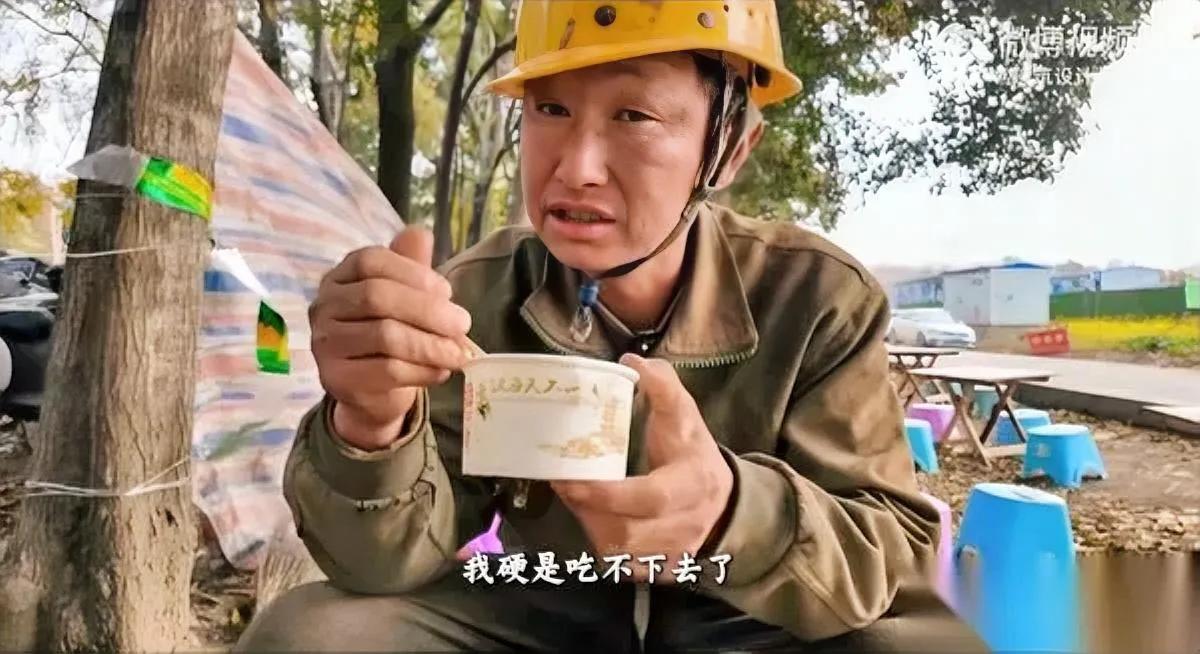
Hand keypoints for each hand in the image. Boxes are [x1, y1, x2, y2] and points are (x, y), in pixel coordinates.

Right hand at [309, 228, 471, 450]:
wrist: (372, 391)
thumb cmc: (392, 333)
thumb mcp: (405, 296)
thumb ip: (412, 265)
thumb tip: (420, 233)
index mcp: (341, 276)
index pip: (371, 261)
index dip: (414, 274)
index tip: (448, 292)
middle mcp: (325, 305)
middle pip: (378, 297)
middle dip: (428, 310)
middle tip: (463, 325)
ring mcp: (325, 344)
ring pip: (385, 337)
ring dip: (431, 345)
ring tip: (459, 354)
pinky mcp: (336, 379)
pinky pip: (386, 371)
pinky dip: (422, 371)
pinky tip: (442, 372)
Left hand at [551, 354, 733, 583]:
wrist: (724, 503)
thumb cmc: (693, 453)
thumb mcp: (685, 416)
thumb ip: (663, 385)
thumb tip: (631, 361)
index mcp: (692, 484)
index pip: (648, 497)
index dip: (605, 493)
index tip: (569, 478)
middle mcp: (685, 525)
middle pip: (626, 532)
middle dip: (586, 509)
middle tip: (562, 482)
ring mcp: (673, 553)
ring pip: (619, 552)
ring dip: (589, 525)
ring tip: (575, 497)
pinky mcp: (660, 569)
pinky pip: (621, 566)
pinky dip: (601, 544)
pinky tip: (594, 519)